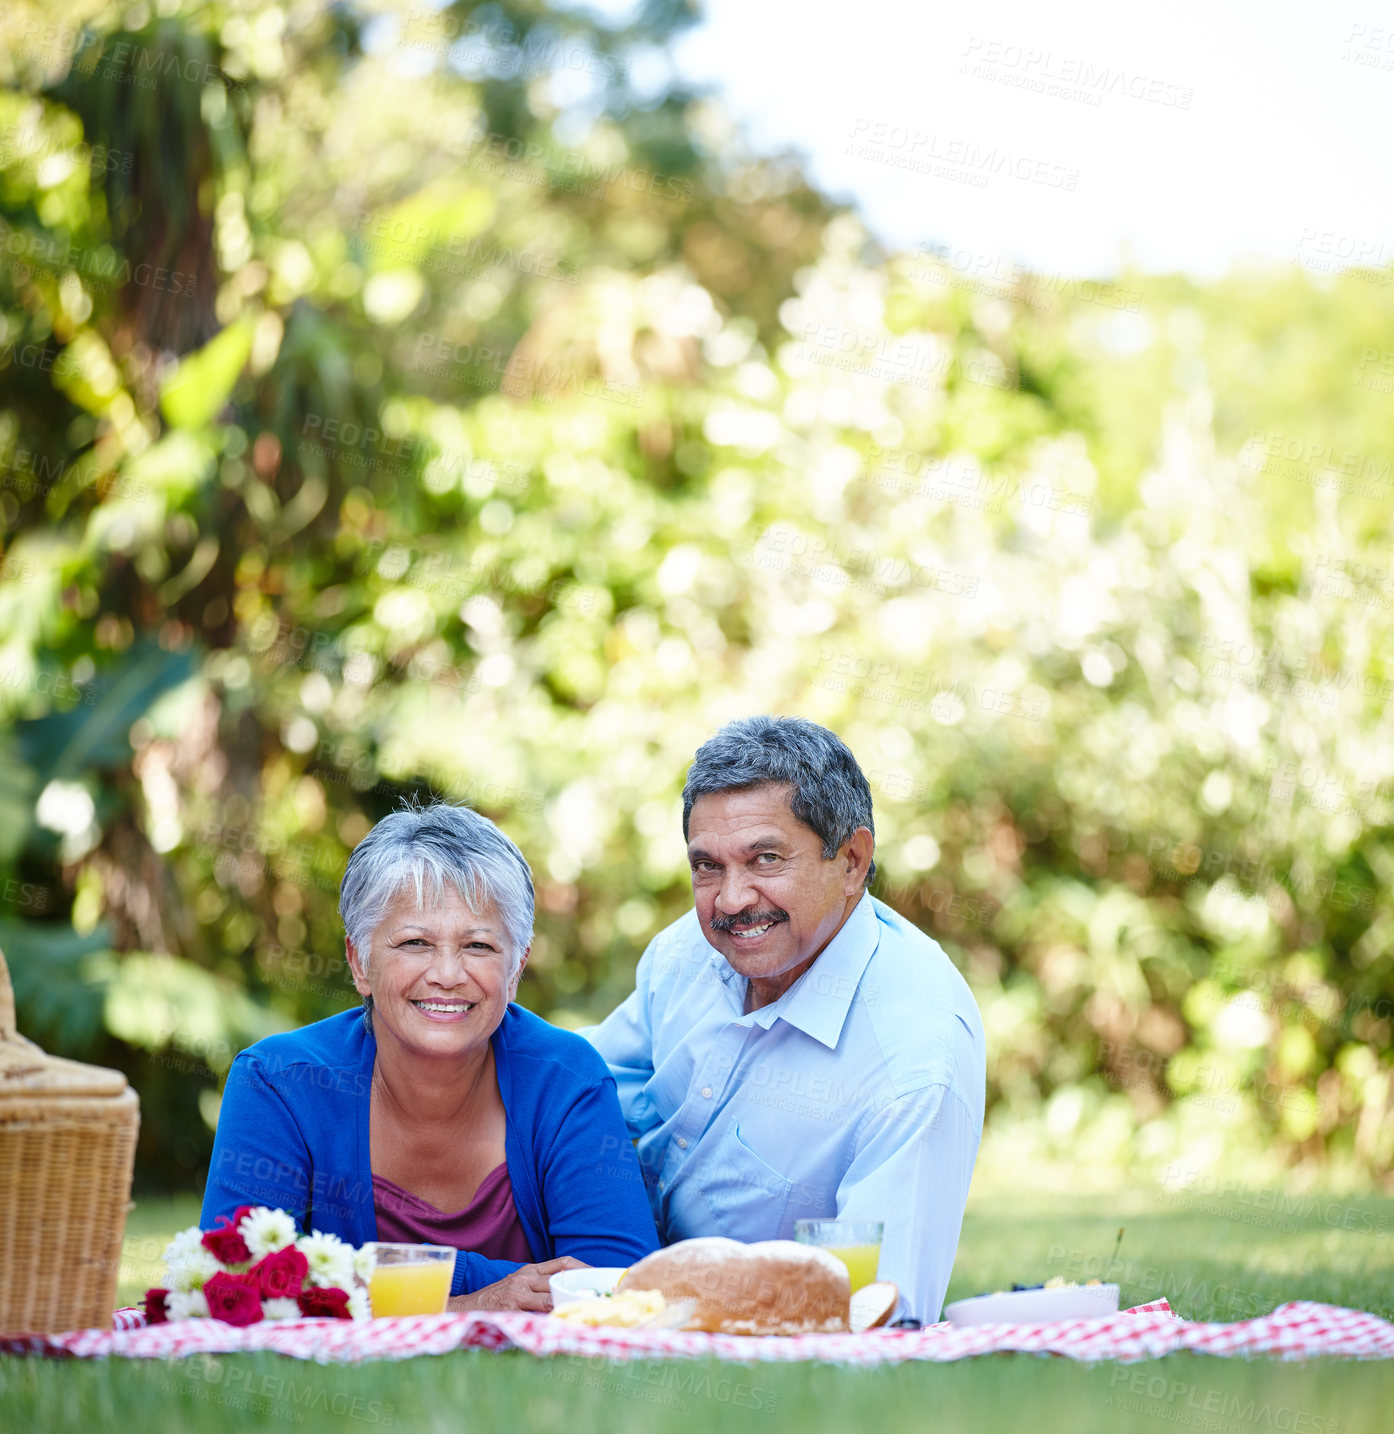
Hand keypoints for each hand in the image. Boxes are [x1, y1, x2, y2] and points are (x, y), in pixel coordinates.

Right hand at [448, 1256, 588, 1312]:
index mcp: (530, 1269)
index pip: (563, 1263)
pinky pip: (536, 1315)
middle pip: (562, 1279)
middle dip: (581, 1289)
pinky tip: (561, 1327)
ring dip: (568, 1306)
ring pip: (552, 1298)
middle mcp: (526, 1277)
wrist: (466, 1307)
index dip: (583, 1267)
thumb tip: (568, 1293)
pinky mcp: (511, 1307)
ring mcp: (518, 1292)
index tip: (599, 1276)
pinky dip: (550, 1321)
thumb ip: (540, 1286)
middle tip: (599, 1298)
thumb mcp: (519, 1284)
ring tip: (586, 1312)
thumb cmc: (497, 1298)